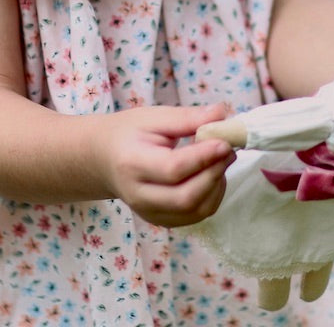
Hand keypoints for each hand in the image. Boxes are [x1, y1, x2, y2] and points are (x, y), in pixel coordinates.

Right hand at [94, 104, 236, 226]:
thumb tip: (222, 113)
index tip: (224, 141)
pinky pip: (195, 216)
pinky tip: (212, 175)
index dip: (202, 157)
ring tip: (222, 160)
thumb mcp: (153, 117)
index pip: (172, 168)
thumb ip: (187, 117)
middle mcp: (139, 196)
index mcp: (132, 164)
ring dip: (217, 186)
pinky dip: (211, 197)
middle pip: (186, 197)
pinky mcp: (161, 221)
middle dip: (214, 174)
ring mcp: (150, 214)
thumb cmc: (129, 133)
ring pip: (195, 211)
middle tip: (229, 150)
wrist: (104, 159)